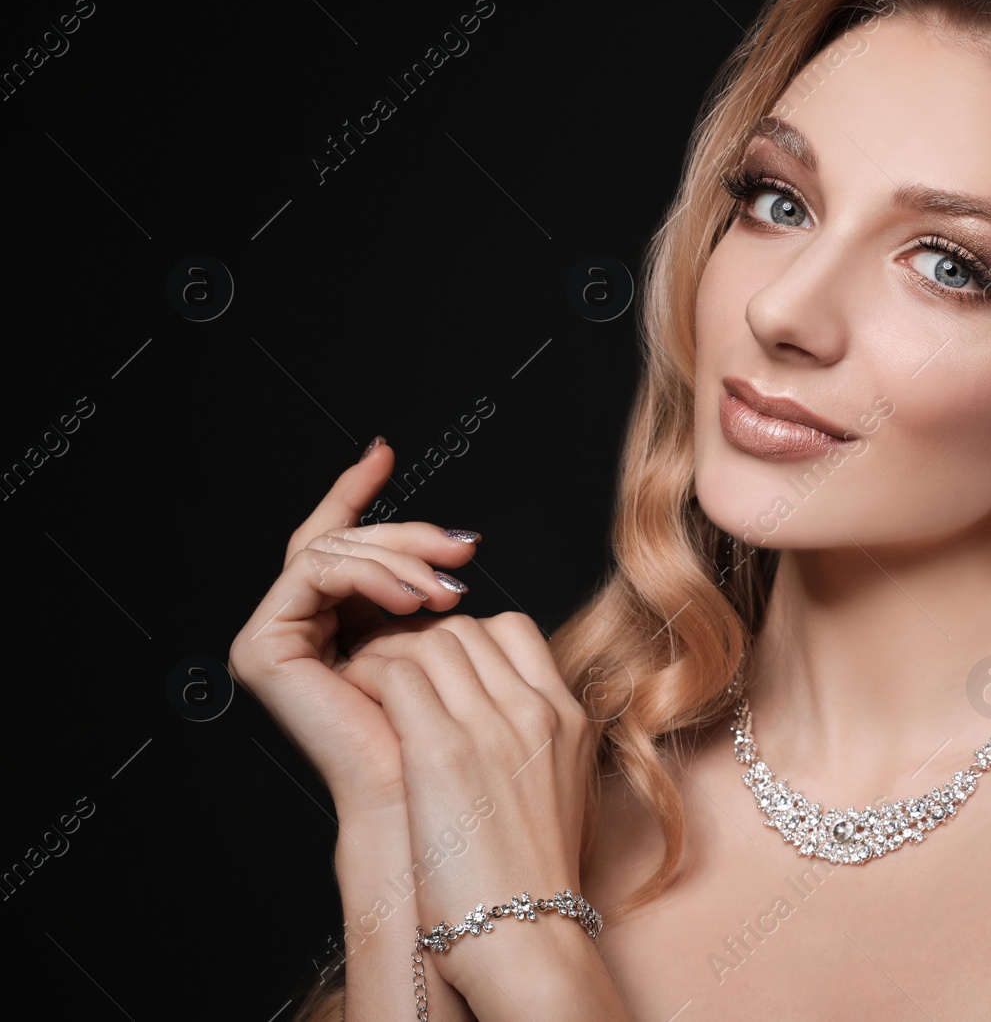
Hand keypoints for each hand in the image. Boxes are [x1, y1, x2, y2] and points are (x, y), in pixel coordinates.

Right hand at [227, 438, 480, 821]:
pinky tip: (417, 597)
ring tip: (449, 587)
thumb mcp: (451, 643)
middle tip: (465, 544)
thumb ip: (435, 593)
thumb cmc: (452, 740)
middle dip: (408, 534)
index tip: (386, 450)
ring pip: (333, 551)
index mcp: (338, 626)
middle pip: (342, 542)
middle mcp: (299, 629)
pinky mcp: (263, 649)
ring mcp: (275, 638)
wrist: (430, 801)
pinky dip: (371, 573)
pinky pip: (315, 574)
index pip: (344, 544)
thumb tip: (463, 542)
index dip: (357, 494)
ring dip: (400, 558)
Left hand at [335, 612, 599, 1002]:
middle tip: (385, 673)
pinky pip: (395, 674)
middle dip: (417, 642)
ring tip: (363, 684)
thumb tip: (485, 718)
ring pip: (429, 642)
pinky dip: (366, 675)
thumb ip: (530, 742)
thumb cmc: (527, 879)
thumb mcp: (554, 792)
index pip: (512, 630)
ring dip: (386, 655)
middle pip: (467, 630)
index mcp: (570, 718)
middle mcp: (538, 710)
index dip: (463, 641)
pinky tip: (353, 698)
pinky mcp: (442, 750)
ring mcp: (493, 725)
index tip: (433, 670)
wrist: (526, 933)